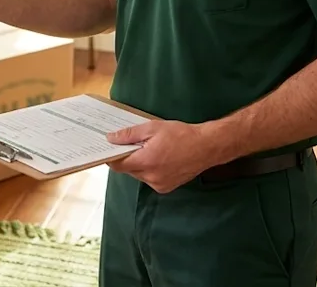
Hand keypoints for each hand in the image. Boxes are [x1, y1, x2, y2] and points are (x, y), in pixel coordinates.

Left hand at [106, 120, 224, 192]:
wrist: (206, 147)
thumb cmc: (182, 135)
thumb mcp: (152, 128)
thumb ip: (129, 135)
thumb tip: (111, 138)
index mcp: (146, 162)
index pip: (118, 165)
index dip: (112, 157)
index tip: (110, 149)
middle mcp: (151, 177)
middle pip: (128, 170)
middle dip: (127, 158)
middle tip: (132, 145)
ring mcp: (159, 184)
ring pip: (139, 175)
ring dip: (139, 165)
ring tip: (149, 150)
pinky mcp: (166, 187)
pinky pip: (150, 180)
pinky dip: (149, 170)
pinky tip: (158, 159)